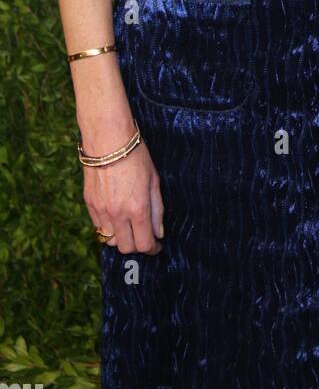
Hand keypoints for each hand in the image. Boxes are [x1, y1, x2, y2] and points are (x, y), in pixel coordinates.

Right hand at [83, 138, 163, 254]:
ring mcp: (101, 210)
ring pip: (110, 240)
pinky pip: (99, 227)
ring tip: (129, 225)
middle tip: (143, 236)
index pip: (144, 244)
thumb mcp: (154, 180)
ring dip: (121, 238)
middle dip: (137, 245)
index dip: (152, 248)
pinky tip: (116, 215)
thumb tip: (159, 232)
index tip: (156, 246)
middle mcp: (118, 214)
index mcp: (138, 208)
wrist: (108, 140)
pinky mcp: (89, 204)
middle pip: (126, 248)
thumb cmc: (135, 156)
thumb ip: (156, 209)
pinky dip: (109, 226)